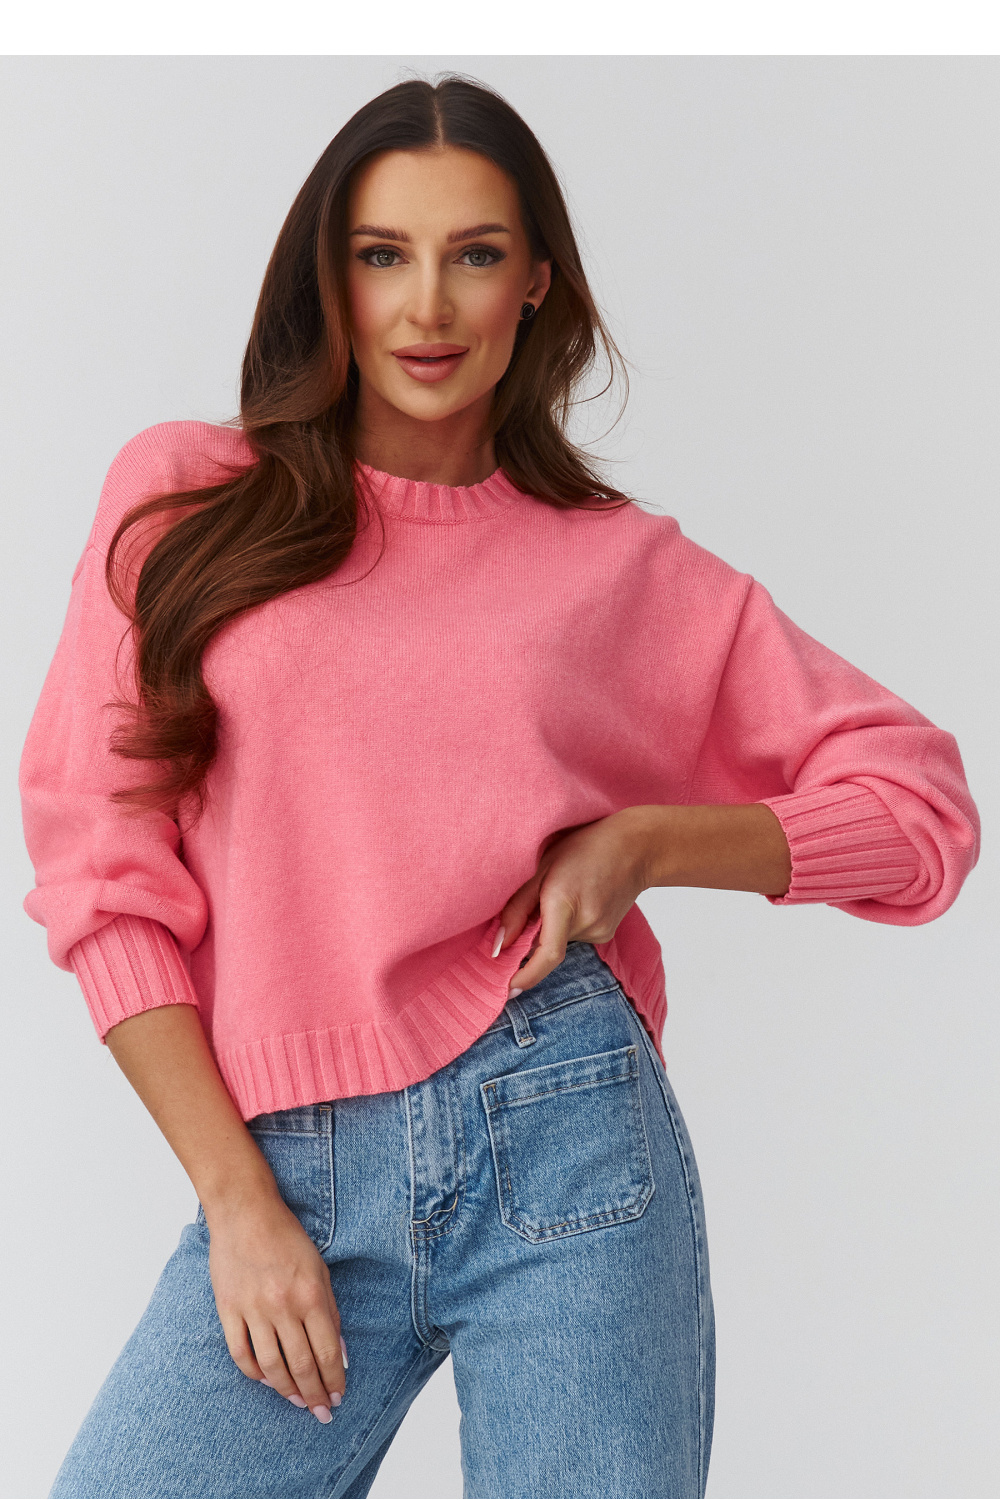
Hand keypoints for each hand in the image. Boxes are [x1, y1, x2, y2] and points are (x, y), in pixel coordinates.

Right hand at [206, 1191, 346, 1423]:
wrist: (246, 1213)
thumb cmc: (287, 1238)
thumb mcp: (320, 1269)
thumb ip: (330, 1311)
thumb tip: (340, 1353)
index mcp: (311, 1294)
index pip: (328, 1351)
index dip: (335, 1379)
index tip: (339, 1396)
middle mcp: (283, 1306)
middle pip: (301, 1365)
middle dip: (315, 1394)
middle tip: (322, 1412)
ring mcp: (253, 1309)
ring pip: (272, 1366)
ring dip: (287, 1391)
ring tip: (298, 1402)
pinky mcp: (228, 1310)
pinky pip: (241, 1354)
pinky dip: (255, 1374)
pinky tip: (268, 1381)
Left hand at [496, 807, 652, 994]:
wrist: (635, 848)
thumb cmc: (585, 848)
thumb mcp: (542, 867)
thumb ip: (518, 908)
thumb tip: (498, 945)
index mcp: (564, 902)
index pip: (547, 954)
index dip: (526, 975)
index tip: (507, 989)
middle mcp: (585, 922)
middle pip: (546, 946)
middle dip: (530, 937)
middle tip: (531, 906)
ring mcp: (600, 931)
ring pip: (559, 941)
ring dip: (549, 928)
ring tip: (559, 893)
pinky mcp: (605, 935)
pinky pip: (574, 937)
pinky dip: (564, 926)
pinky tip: (575, 899)